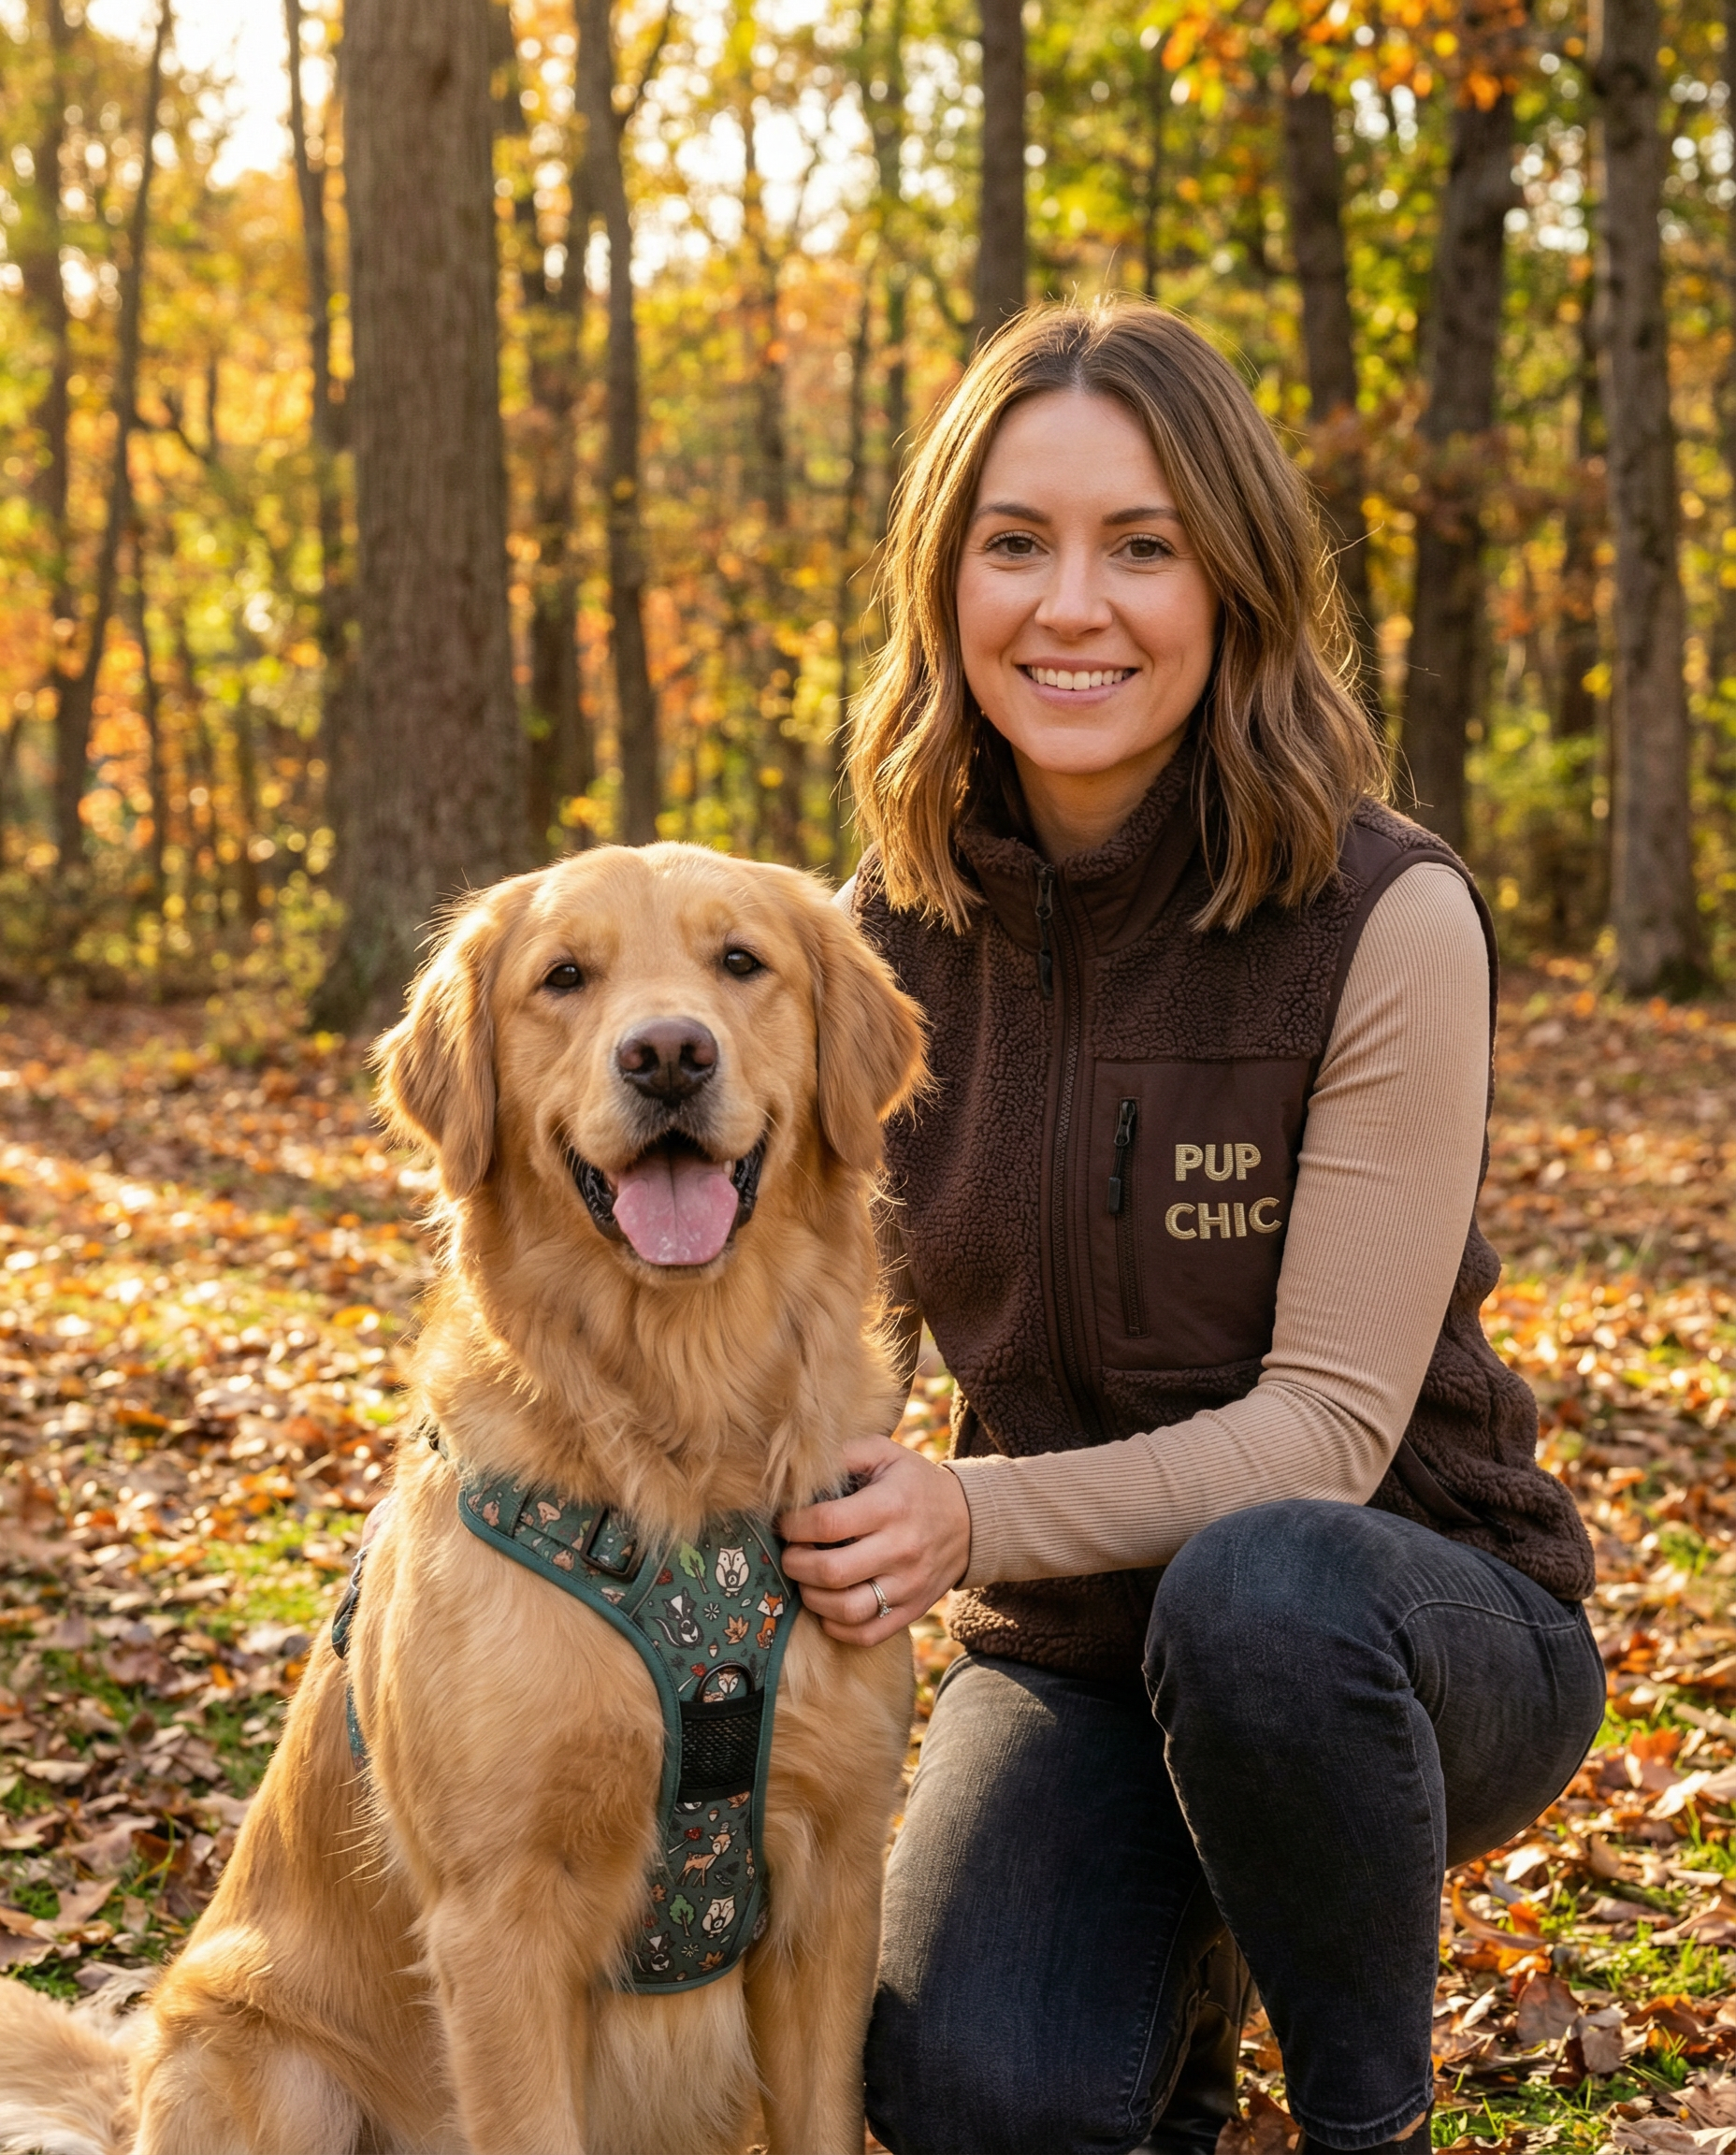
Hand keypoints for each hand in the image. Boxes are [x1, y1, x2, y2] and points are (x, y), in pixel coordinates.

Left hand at [777, 1435, 971, 1646]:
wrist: (969, 1520)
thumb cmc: (914, 1483)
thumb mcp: (885, 1454)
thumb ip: (844, 1454)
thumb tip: (800, 1471)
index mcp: (891, 1506)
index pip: (827, 1523)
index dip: (793, 1525)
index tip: (785, 1522)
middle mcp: (901, 1549)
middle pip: (831, 1572)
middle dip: (795, 1564)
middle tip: (789, 1553)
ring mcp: (908, 1585)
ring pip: (846, 1610)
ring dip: (811, 1598)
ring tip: (806, 1579)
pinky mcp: (911, 1610)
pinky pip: (866, 1634)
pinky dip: (837, 1627)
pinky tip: (828, 1606)